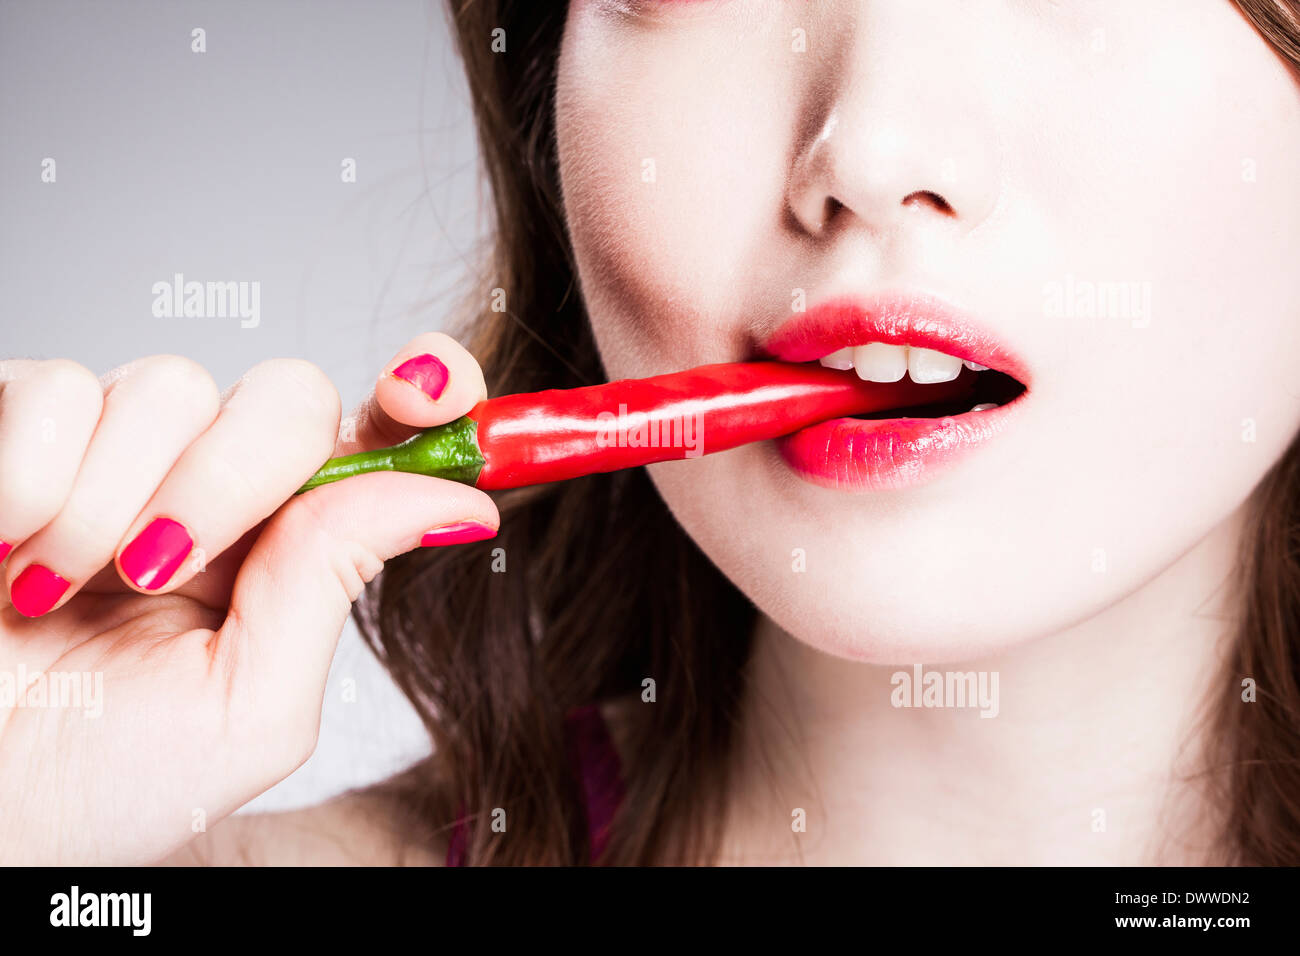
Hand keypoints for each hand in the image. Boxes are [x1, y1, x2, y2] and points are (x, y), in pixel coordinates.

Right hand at [0, 334, 496, 863]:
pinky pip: (53, 387)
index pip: (379, 435)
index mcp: (286, 548)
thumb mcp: (250, 709)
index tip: (427, 395)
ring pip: (168, 384)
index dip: (426, 388)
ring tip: (54, 592)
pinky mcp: (18, 430)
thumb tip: (458, 500)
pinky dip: (29, 477)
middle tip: (157, 572)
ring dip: (109, 505)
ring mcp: (117, 450)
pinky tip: (2, 550)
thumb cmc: (99, 781)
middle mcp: (213, 484)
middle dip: (231, 479)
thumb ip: (336, 583)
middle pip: (287, 396)